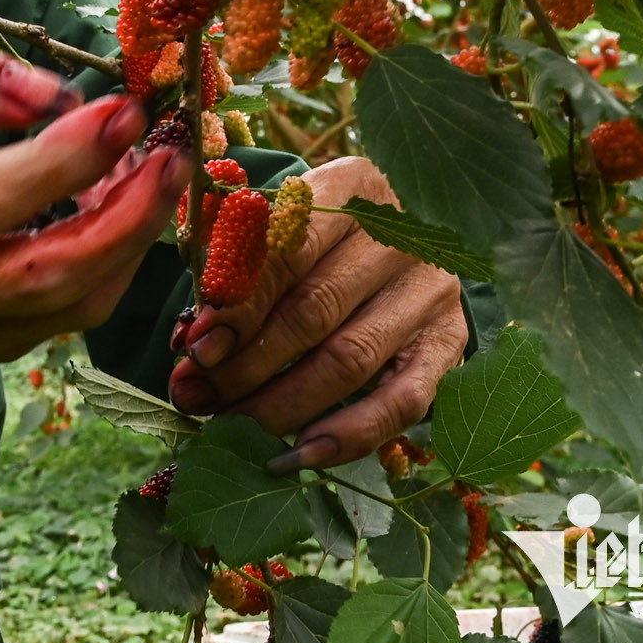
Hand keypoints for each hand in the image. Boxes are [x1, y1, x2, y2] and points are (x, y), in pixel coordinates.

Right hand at [0, 39, 193, 367]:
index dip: (63, 159)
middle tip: (168, 153)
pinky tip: (123, 208)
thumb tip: (51, 95)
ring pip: (70, 305)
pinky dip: (114, 261)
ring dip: (130, 238)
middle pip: (41, 273)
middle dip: (123, 215)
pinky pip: (72, 315)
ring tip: (156, 173)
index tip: (122, 112)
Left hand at [165, 157, 467, 474]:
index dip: (238, 303)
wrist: (400, 234)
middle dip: (246, 363)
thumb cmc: (313, 234)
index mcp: (351, 187)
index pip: (287, 248)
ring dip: (280, 404)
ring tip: (228, 425)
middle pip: (314, 310)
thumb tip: (194, 339)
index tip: (196, 344)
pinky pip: (402, 402)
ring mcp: (431, 291)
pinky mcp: (448, 343)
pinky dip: (348, 435)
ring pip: (349, 361)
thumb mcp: (273, 222)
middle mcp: (400, 235)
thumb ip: (232, 264)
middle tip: (196, 393)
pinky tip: (299, 455)